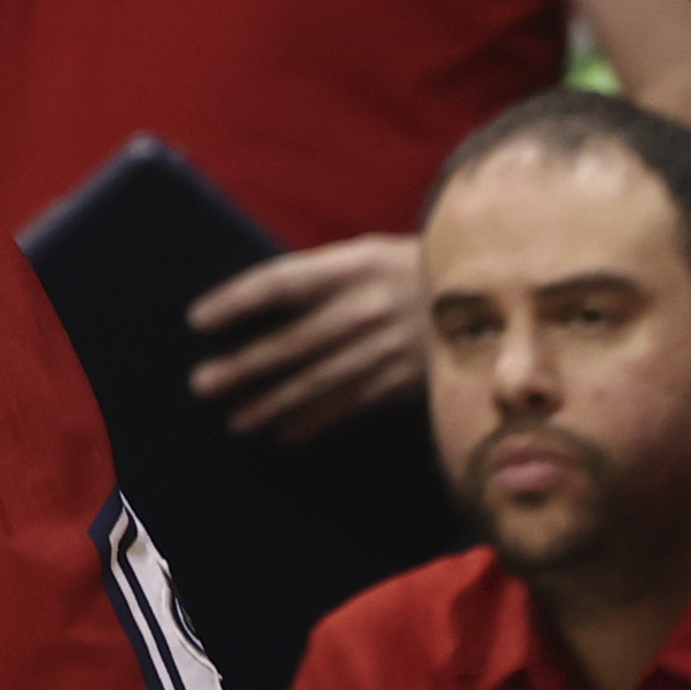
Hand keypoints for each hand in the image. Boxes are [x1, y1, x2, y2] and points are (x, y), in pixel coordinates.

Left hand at [184, 234, 425, 439]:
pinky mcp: (404, 380)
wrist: (493, 295)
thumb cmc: (412, 270)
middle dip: (243, 365)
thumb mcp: (369, 256)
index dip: (236, 301)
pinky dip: (314, 420)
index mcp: (352, 264)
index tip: (198, 320)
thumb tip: (263, 308)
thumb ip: (323, 280)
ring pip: (316, 382)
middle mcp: (365, 306)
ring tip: (234, 420)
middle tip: (202, 383)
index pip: (280, 283)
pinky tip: (284, 433)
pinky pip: (349, 405)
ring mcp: (386, 347)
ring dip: (271, 404)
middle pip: (292, 341)